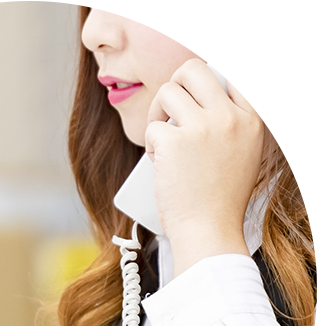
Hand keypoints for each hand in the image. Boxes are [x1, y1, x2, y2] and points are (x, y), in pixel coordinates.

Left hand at [145, 4, 263, 274]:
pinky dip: (150, 142)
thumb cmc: (217, 198)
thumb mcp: (238, 155)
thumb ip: (227, 122)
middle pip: (192, 69)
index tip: (223, 9)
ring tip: (166, 145)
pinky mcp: (175, 140)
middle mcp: (230, 117)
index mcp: (249, 120)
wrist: (207, 230)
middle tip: (171, 116)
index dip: (231, 35)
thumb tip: (201, 97)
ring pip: (168, 92)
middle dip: (175, 87)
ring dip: (159, 114)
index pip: (242, 65)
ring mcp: (203, 127)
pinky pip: (152, 124)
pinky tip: (161, 163)